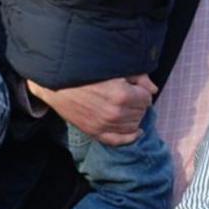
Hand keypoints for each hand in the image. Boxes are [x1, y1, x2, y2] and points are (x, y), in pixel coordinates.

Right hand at [29, 75, 156, 144]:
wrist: (55, 83)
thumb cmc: (84, 70)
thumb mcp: (114, 67)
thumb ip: (138, 77)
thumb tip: (153, 89)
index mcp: (123, 95)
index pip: (146, 98)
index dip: (141, 90)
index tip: (134, 86)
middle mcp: (116, 114)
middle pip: (141, 112)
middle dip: (138, 103)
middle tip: (130, 94)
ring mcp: (105, 125)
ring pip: (133, 126)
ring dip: (134, 117)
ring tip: (128, 107)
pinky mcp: (95, 132)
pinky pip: (119, 141)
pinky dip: (130, 137)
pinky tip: (137, 132)